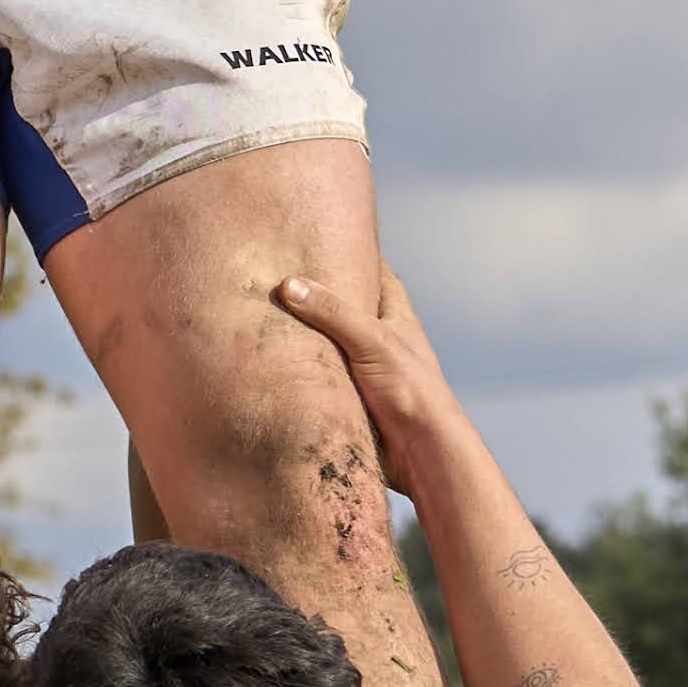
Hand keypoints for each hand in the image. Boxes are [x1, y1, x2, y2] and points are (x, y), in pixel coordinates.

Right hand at [276, 264, 462, 489]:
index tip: (325, 235)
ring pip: (331, 345)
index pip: (377, 273)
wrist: (421, 451)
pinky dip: (302, 371)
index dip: (355, 253)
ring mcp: (366, 370)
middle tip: (281, 274)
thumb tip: (289, 285)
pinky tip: (275, 364)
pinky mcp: (352, 398)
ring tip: (266, 316)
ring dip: (306, 337)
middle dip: (320, 295)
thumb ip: (332, 313)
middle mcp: (381, 339)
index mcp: (395, 316)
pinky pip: (321, 378)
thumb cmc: (411, 388)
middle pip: (347, 308)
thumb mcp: (372, 340)